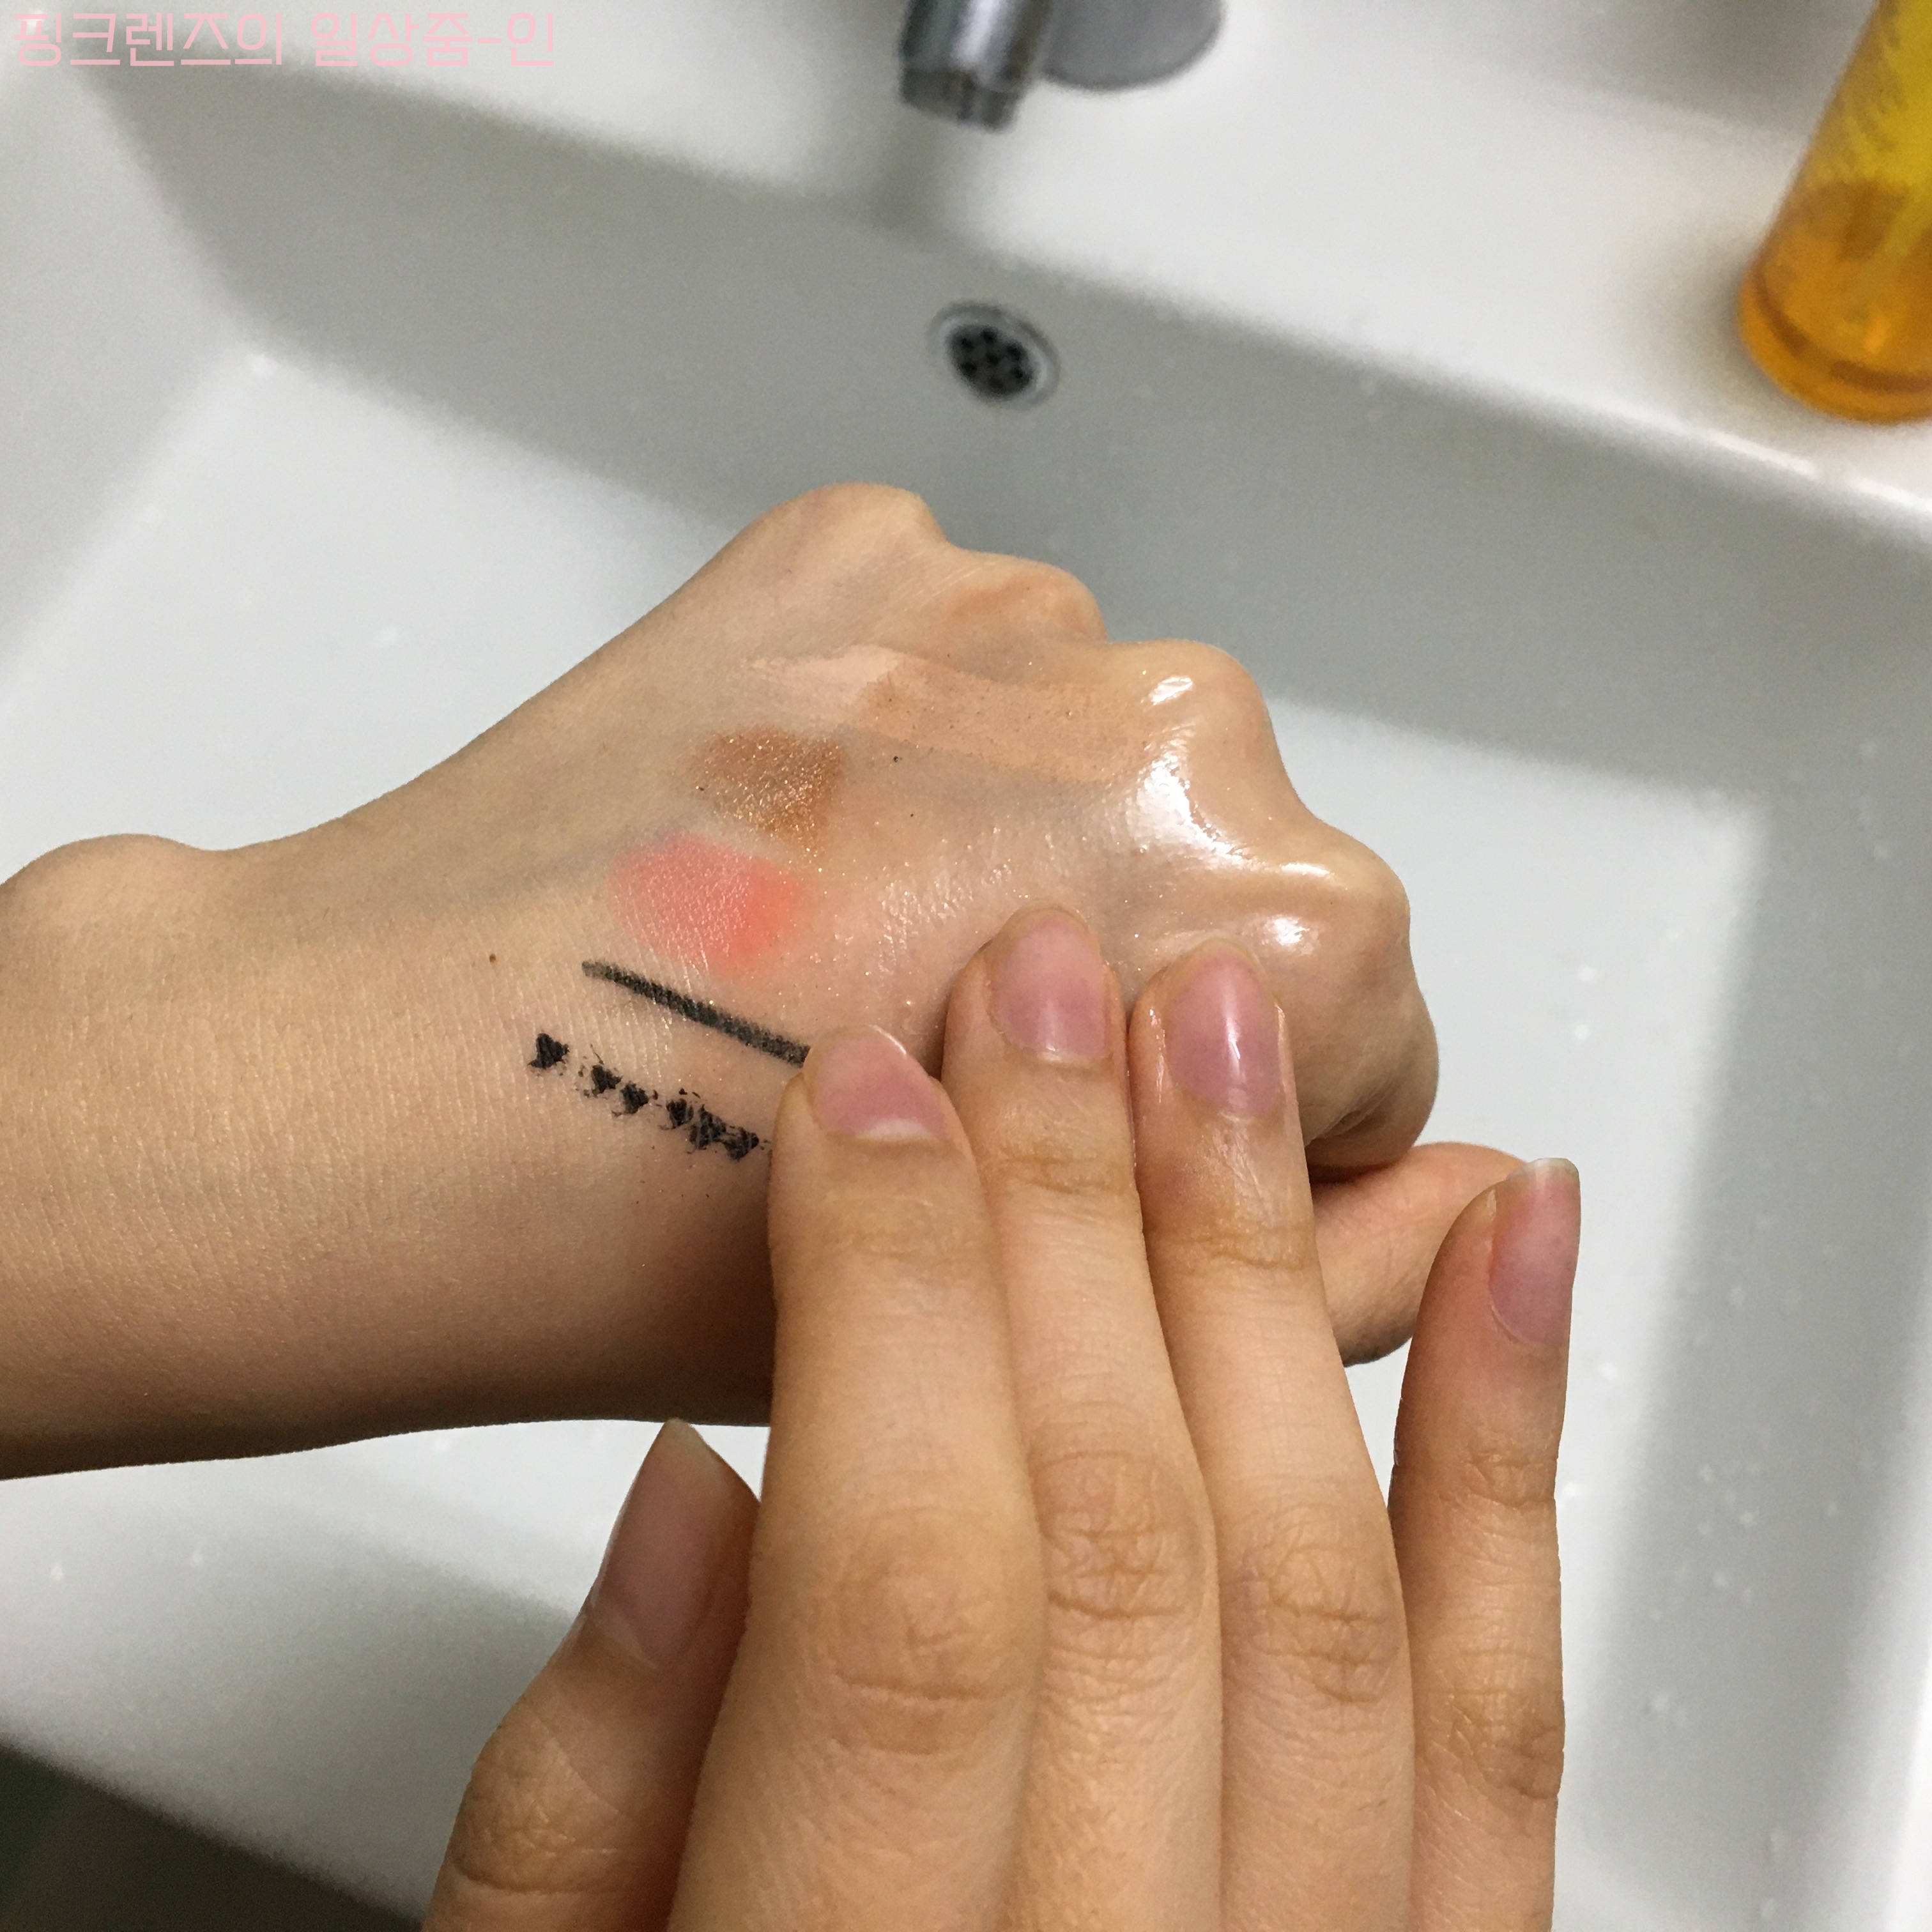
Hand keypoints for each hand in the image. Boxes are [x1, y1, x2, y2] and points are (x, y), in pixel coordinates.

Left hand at [0, 486, 1461, 1469]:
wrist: (385, 1093)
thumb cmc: (687, 1241)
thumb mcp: (1065, 1320)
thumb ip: (1330, 1268)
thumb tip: (1489, 1198)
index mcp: (1266, 914)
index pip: (1374, 1023)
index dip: (1219, 1122)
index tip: (1081, 1153)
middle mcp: (1169, 717)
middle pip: (1240, 873)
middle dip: (1127, 970)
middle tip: (938, 1064)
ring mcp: (1001, 607)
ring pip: (1102, 756)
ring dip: (1018, 841)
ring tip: (841, 951)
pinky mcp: (860, 546)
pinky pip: (966, 659)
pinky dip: (907, 745)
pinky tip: (786, 850)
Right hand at [429, 911, 1575, 1930]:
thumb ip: (583, 1820)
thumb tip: (697, 1499)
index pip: (911, 1590)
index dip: (887, 1298)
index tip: (865, 1094)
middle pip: (1131, 1538)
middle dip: (1077, 1213)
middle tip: (1051, 990)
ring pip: (1329, 1579)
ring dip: (1277, 1268)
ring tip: (1229, 1044)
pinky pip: (1517, 1715)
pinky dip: (1520, 1449)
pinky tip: (1513, 1248)